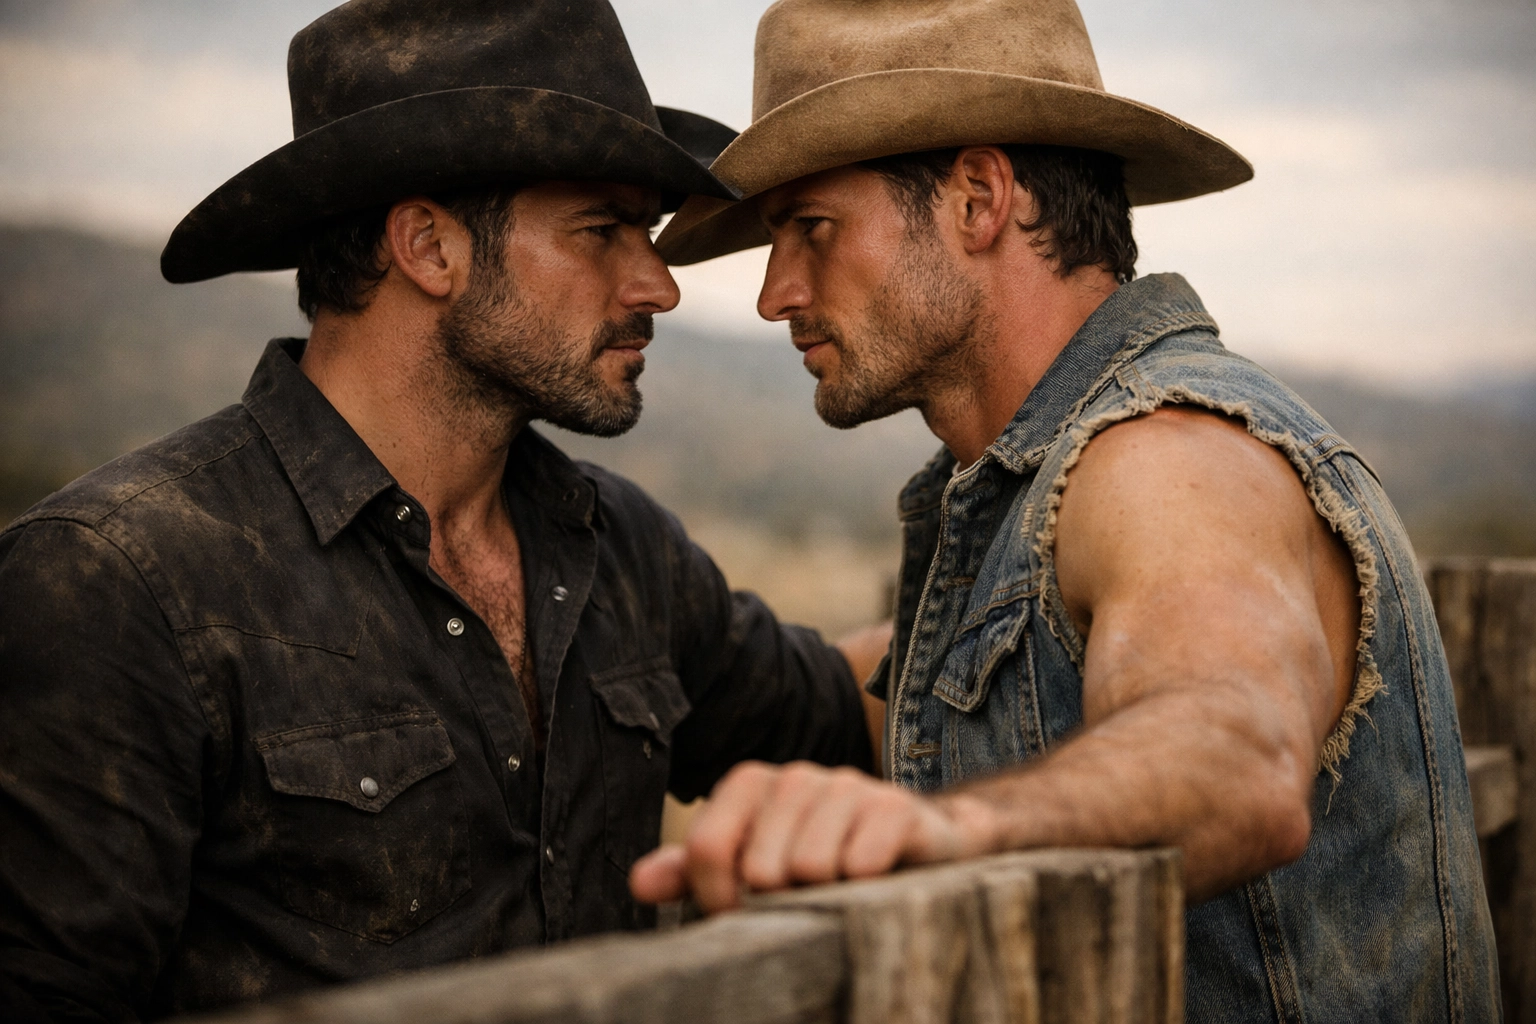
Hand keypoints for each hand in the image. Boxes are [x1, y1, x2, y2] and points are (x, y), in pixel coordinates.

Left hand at [629, 760, 998, 912]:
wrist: (921, 842)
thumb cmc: (826, 857)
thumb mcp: (757, 864)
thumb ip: (697, 871)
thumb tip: (638, 883)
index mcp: (753, 783)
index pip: (705, 848)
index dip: (718, 900)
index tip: (744, 914)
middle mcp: (797, 776)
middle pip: (758, 868)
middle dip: (780, 902)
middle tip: (807, 897)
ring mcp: (848, 786)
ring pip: (809, 868)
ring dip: (826, 896)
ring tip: (843, 886)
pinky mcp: (896, 808)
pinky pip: (861, 864)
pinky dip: (866, 886)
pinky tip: (876, 879)